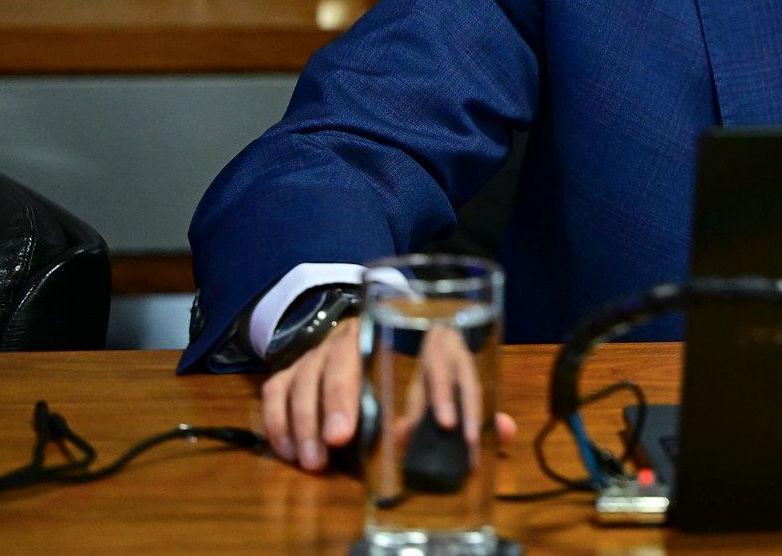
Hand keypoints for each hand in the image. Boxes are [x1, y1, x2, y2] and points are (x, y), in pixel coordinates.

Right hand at [260, 318, 519, 471]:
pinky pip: (276, 390)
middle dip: (340, 399)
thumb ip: (470, 404)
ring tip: (314, 461)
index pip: (426, 353)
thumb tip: (505, 432)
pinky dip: (277, 421)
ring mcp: (321, 349)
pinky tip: (289, 451)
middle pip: (343, 358)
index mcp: (408, 330)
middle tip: (342, 440)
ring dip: (304, 420)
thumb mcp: (441, 375)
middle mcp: (357, 333)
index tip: (431, 426)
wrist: (366, 320)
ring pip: (304, 375)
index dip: (436, 390)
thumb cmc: (414, 357)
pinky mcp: (292, 367)